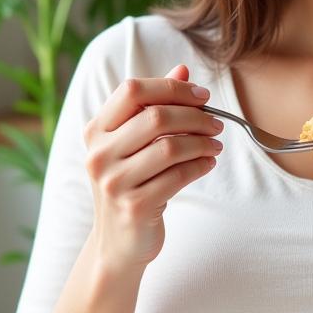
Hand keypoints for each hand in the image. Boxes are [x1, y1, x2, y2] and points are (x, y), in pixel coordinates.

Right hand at [84, 64, 222, 270]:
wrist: (117, 243)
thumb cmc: (130, 184)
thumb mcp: (133, 144)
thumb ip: (154, 105)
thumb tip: (182, 69)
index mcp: (96, 130)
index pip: (133, 90)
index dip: (172, 87)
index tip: (201, 96)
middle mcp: (99, 154)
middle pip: (155, 117)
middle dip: (194, 116)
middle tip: (216, 123)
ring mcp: (113, 182)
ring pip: (169, 147)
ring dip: (201, 142)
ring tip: (215, 144)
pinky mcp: (134, 206)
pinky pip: (177, 177)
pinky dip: (199, 166)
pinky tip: (208, 163)